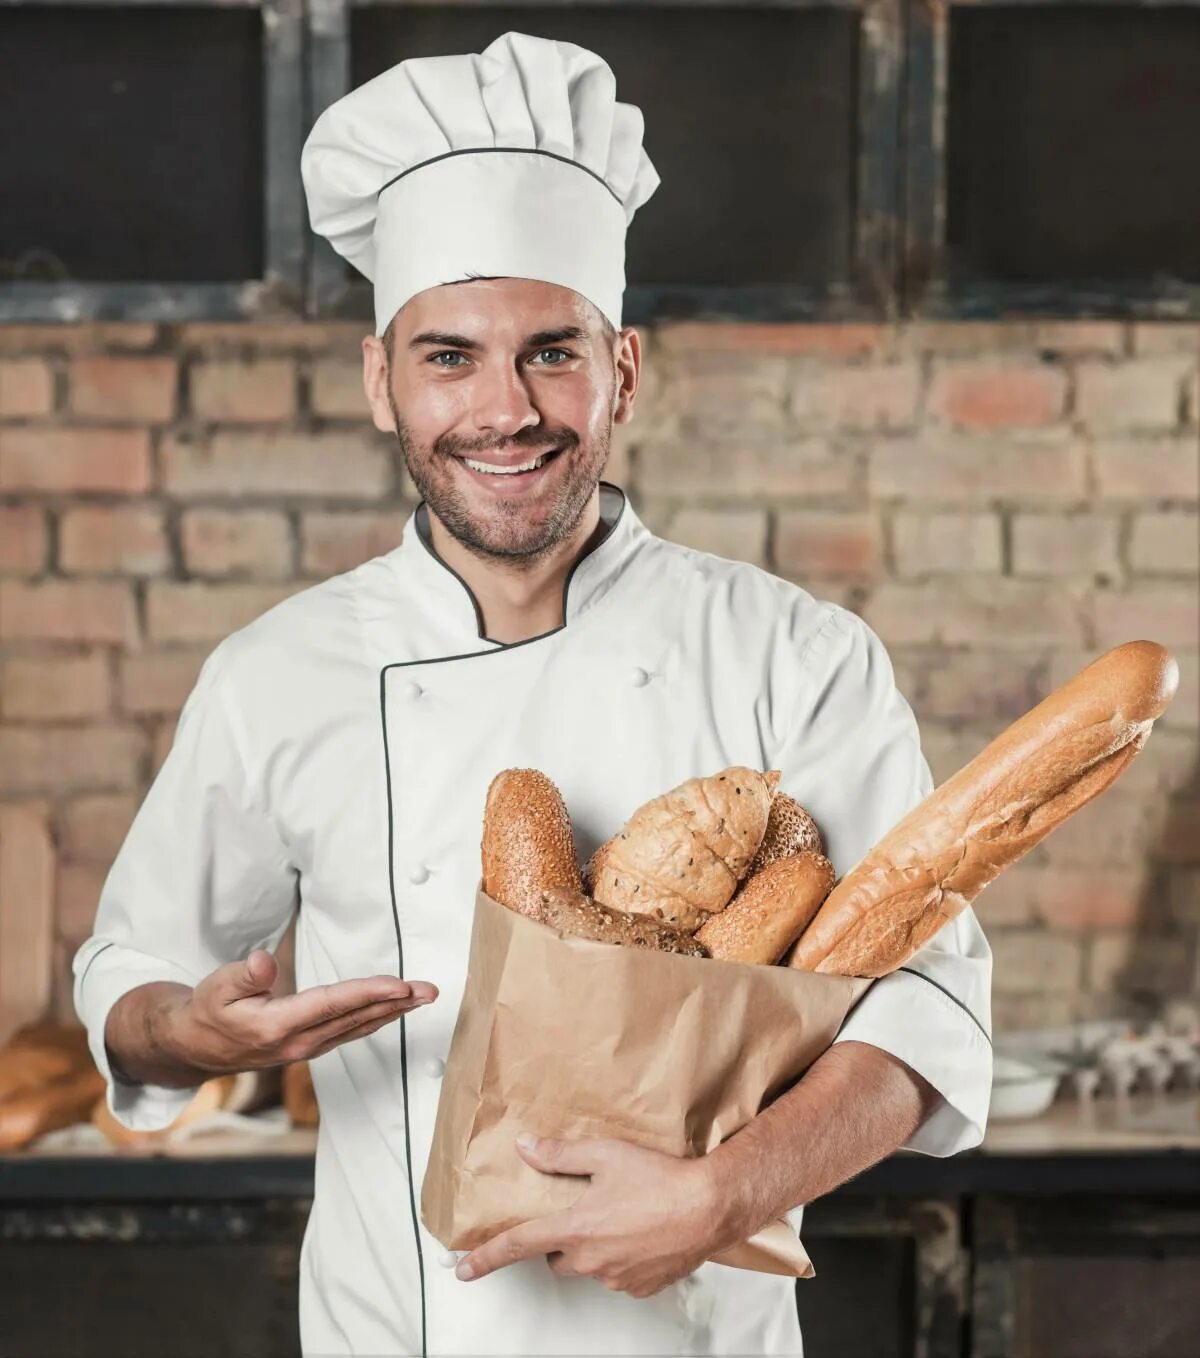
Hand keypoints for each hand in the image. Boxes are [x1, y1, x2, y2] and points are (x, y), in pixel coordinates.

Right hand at [161, 949, 437, 1073]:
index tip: (400, 984)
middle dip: (395, 1003)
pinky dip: (376, 1019)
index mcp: (276, 1026)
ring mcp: (305, 1049)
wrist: (194, 1045)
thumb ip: (244, 976)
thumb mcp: (217, 987)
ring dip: (393, 1012)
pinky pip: (350, 1032)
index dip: (368, 993)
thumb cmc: (208, 1009)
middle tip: (430, 990)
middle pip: (355, 1018)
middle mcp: (297, 1043)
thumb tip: (264, 963)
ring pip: (357, 1027)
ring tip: (422, 998)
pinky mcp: (308, 1047)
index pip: (332, 1005)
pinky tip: (393, 1010)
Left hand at [455, 1135, 728, 1298]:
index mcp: (575, 1228)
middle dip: (562, 1239)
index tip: (464, 1268)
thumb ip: (561, 1154)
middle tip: (586, 1210)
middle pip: (557, 1257)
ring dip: (596, 1246)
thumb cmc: (662, 1179)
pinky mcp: (641, 1286)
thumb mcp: (605, 1154)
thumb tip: (528, 1148)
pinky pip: (620, 1274)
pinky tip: (642, 1232)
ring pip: (590, 1265)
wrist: (709, 1207)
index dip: (486, 1257)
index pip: (518, 1245)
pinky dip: (623, 1257)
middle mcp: (591, 1259)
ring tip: (624, 1215)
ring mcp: (617, 1277)